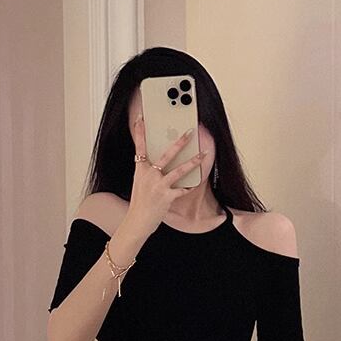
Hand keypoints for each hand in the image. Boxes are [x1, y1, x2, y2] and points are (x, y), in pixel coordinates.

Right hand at [126, 114, 205, 236]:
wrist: (137, 221)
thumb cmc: (139, 204)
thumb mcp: (140, 184)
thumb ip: (149, 173)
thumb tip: (160, 165)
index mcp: (140, 170)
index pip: (140, 147)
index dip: (139, 132)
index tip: (141, 119)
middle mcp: (149, 175)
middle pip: (167, 154)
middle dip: (180, 142)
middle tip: (190, 132)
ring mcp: (158, 185)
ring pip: (179, 170)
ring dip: (193, 162)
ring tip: (203, 155)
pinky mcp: (166, 197)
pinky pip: (182, 190)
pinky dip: (188, 187)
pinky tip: (194, 183)